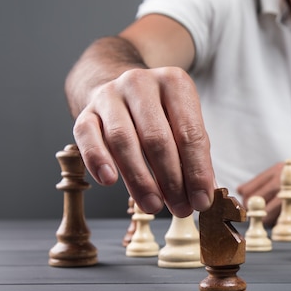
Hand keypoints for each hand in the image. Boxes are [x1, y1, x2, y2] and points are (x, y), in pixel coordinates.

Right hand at [72, 66, 214, 216]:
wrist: (122, 91)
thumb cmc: (162, 115)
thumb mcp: (185, 126)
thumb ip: (196, 157)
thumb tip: (204, 194)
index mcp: (174, 83)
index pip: (190, 132)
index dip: (197, 171)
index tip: (202, 200)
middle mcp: (140, 83)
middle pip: (157, 138)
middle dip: (171, 180)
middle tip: (180, 207)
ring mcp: (110, 95)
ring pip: (123, 140)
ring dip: (140, 179)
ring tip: (153, 205)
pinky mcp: (86, 111)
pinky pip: (87, 136)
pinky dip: (97, 159)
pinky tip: (110, 180)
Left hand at [237, 162, 290, 227]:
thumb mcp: (290, 180)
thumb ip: (267, 184)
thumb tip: (241, 190)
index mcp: (278, 170)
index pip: (249, 188)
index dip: (246, 201)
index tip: (248, 210)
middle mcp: (283, 178)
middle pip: (254, 200)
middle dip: (254, 212)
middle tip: (259, 219)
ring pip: (266, 213)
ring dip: (268, 221)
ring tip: (276, 221)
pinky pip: (280, 221)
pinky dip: (281, 225)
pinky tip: (289, 222)